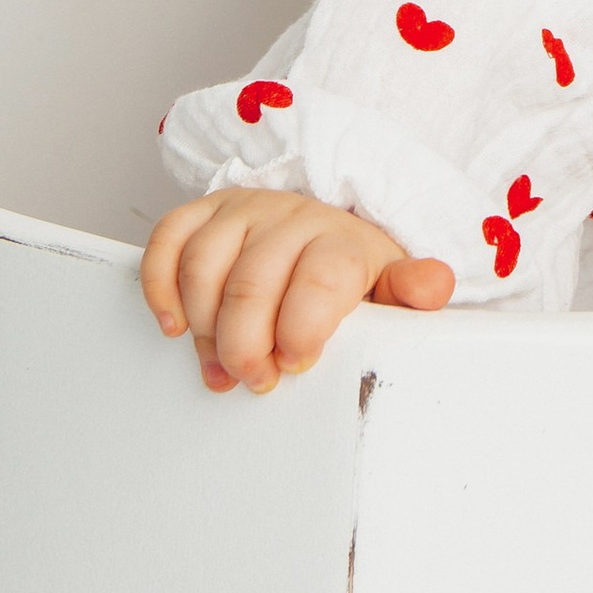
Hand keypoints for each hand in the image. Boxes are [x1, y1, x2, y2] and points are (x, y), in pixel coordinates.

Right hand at [140, 189, 453, 393]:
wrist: (325, 229)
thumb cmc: (353, 273)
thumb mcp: (389, 286)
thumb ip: (412, 292)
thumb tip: (432, 286)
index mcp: (341, 240)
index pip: (320, 276)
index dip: (302, 326)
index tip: (295, 363)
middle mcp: (290, 217)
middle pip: (253, 280)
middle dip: (246, 344)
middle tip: (254, 380)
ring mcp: (243, 212)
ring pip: (204, 264)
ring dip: (204, 327)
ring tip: (219, 369)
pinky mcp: (204, 213)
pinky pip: (168, 239)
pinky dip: (160, 284)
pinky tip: (174, 325)